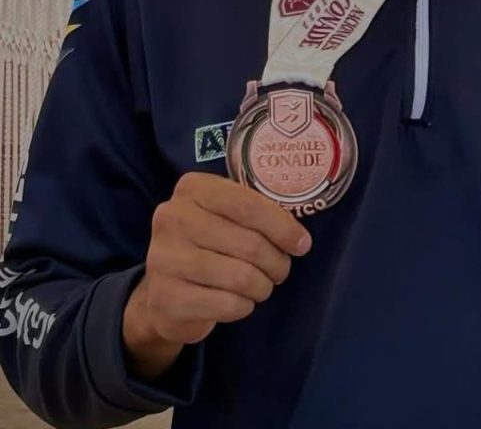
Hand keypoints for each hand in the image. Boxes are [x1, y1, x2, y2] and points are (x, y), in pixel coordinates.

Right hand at [122, 172, 311, 378]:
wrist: (164, 293)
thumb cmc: (207, 244)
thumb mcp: (225, 215)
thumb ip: (256, 213)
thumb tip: (299, 239)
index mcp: (192, 188)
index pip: (248, 205)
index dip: (282, 227)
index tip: (302, 244)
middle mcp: (172, 218)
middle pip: (249, 243)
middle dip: (277, 261)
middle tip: (281, 269)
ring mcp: (165, 259)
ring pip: (241, 277)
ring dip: (262, 286)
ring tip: (262, 285)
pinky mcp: (167, 298)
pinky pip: (227, 304)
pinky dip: (244, 306)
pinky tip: (240, 301)